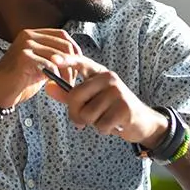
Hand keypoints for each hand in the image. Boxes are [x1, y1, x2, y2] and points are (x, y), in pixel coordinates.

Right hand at [0, 29, 80, 107]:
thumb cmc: (18, 81)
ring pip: (59, 56)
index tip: (79, 64)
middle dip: (73, 63)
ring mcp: (26, 45)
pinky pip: (50, 65)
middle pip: (63, 44)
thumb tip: (73, 58)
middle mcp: (29, 36)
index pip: (62, 35)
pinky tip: (54, 85)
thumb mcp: (38, 65)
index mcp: (32, 34)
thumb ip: (52, 57)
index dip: (74, 49)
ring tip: (65, 85)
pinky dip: (56, 77)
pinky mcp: (24, 57)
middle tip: (72, 79)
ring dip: (66, 73)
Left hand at [50, 55, 168, 146]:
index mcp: (99, 73)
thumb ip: (69, 95)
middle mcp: (109, 78)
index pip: (81, 63)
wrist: (141, 122)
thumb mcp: (91, 100)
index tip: (53, 59)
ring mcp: (117, 92)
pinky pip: (100, 124)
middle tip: (82, 121)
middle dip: (75, 114)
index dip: (67, 60)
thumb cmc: (112, 109)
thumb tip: (48, 87)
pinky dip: (103, 130)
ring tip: (104, 119)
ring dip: (92, 124)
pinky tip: (113, 125)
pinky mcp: (124, 107)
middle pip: (76, 96)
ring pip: (87, 114)